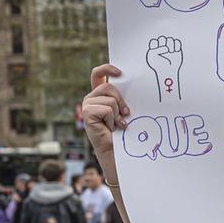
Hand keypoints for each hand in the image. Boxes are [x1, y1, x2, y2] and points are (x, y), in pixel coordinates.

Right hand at [84, 64, 128, 182]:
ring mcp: (87, 106)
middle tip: (125, 115)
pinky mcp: (87, 114)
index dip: (106, 69)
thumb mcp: (124, 111)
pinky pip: (106, 109)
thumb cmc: (123, 133)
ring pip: (109, 99)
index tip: (119, 72)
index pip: (97, 75)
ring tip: (116, 125)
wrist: (117, 153)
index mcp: (100, 96)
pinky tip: (110, 128)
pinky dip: (112, 119)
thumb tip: (136, 84)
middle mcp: (91, 99)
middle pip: (108, 87)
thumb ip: (123, 99)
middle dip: (120, 101)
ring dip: (117, 114)